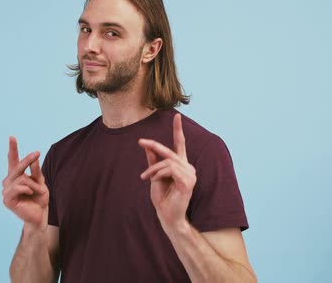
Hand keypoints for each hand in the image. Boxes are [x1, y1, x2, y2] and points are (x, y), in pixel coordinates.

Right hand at [2, 136, 48, 230]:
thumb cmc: (39, 198)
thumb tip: (34, 158)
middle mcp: (9, 182)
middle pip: (17, 166)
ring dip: (33, 184)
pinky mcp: (7, 200)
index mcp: (16, 176)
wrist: (40, 215)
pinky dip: (26, 188)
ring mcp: (6, 191)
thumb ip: (36, 171)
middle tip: (37, 153)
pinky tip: (29, 192)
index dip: (13, 149)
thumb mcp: (40, 182)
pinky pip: (17, 188)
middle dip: (27, 159)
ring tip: (39, 191)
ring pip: (20, 178)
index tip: (12, 137)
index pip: (13, 160)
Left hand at [138, 114, 195, 229]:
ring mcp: (190, 175)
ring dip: (154, 169)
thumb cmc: (162, 198)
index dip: (178, 130)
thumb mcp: (154, 176)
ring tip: (146, 178)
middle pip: (170, 151)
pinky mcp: (188, 182)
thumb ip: (153, 162)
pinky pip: (170, 170)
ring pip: (168, 161)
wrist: (167, 216)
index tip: (177, 116)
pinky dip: (158, 173)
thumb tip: (148, 147)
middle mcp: (188, 167)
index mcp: (181, 165)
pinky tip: (153, 180)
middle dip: (154, 146)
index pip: (180, 144)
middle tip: (141, 142)